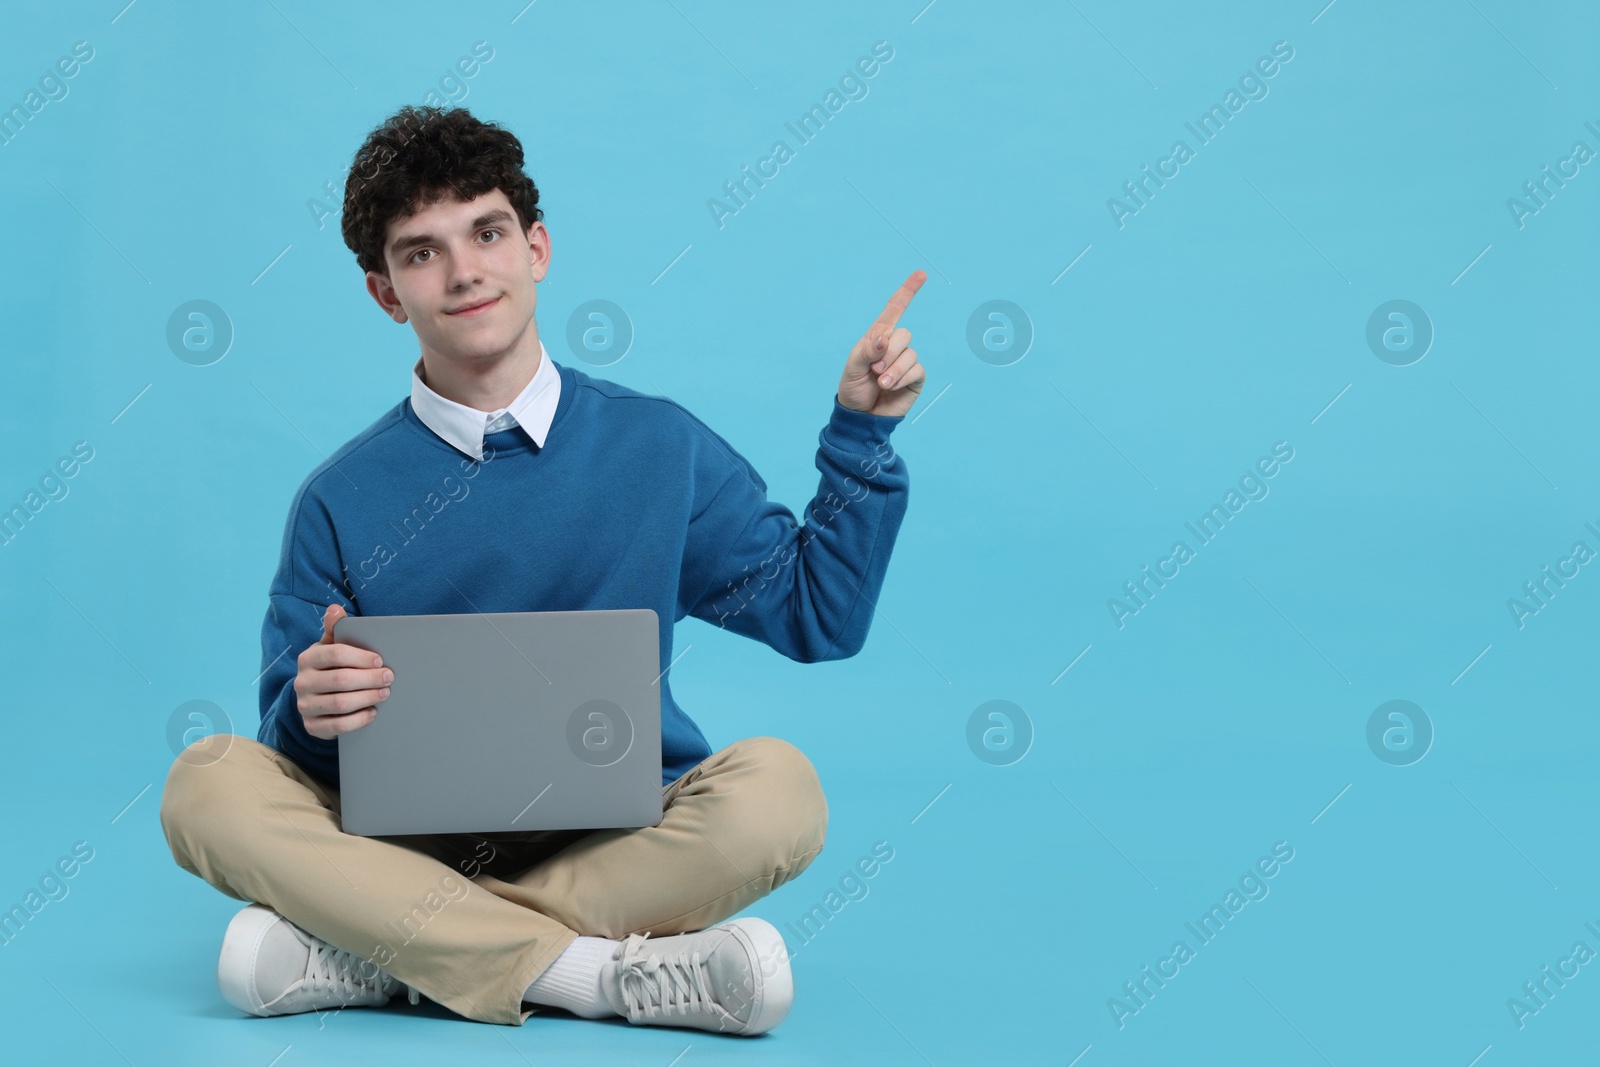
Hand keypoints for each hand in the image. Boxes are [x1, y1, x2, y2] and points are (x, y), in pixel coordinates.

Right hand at [294, 603, 391, 739]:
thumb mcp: (330, 647)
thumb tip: (335, 609)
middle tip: (389, 677)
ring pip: (341, 703)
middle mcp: (302, 682)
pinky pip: (338, 726)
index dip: (361, 657)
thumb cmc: (329, 668)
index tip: (380, 660)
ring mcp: (305, 706)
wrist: (314, 699)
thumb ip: (335, 629)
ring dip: (368, 698)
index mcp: (308, 658)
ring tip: (385, 693)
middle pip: (341, 680)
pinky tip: (373, 712)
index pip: (336, 654)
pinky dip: (359, 719)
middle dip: (370, 678)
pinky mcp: (312, 726)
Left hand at [837, 270, 927, 417]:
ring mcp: (906, 361)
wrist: (861, 416)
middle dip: (888, 351)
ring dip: (893, 369)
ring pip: (910, 353)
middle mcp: (894, 346)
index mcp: (877, 337)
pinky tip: (890, 387)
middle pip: (903, 334)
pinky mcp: (915, 378)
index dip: (908, 291)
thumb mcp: (852, 367)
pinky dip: (902, 378)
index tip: (921, 274)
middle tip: (874, 368)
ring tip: (880, 382)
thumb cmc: (853, 389)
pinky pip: (916, 369)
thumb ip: (866, 350)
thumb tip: (884, 338)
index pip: (894, 310)